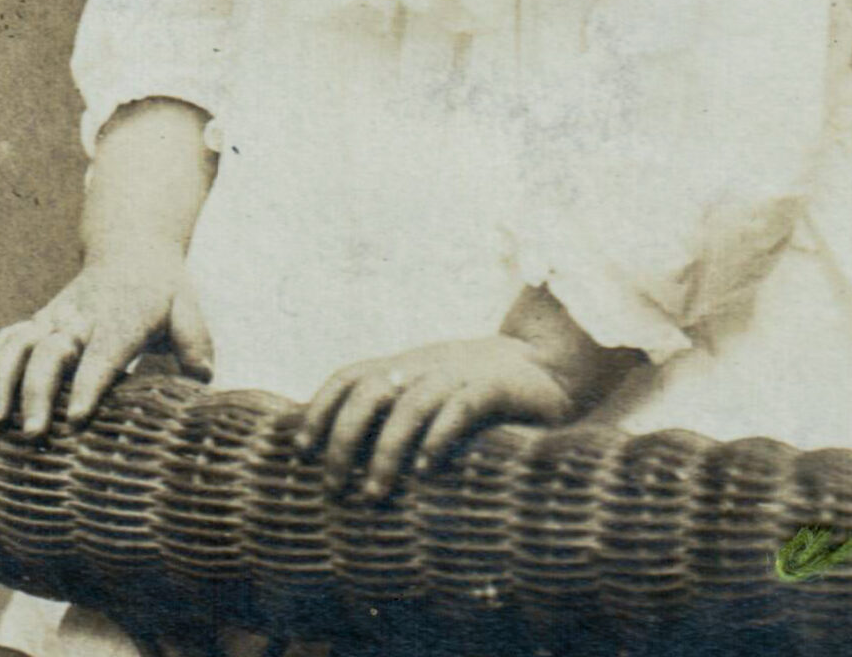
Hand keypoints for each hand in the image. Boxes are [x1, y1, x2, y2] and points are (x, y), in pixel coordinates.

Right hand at [0, 243, 213, 436]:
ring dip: (4, 378)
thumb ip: (195, 344)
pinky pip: (9, 336)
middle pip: (52, 353)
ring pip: (20, 343)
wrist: (131, 247)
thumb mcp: (186, 309)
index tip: (77, 416)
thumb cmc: (163, 291)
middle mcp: (83, 318)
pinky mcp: (39, 321)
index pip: (104, 354)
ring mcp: (55, 318)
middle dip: (39, 392)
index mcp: (123, 319)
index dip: (89, 384)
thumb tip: (203, 382)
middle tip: (33, 433)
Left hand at [296, 336, 578, 501]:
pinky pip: (462, 406)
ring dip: (387, 448)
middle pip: (370, 390)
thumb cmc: (482, 389)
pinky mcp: (496, 387)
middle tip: (336, 487)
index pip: (349, 376)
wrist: (550, 360)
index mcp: (407, 366)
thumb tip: (344, 461)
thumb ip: (398, 412)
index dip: (320, 408)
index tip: (301, 450)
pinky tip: (426, 467)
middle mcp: (426, 366)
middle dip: (345, 438)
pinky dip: (439, 435)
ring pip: (412, 403)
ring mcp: (460, 373)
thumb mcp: (434, 392)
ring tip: (375, 492)